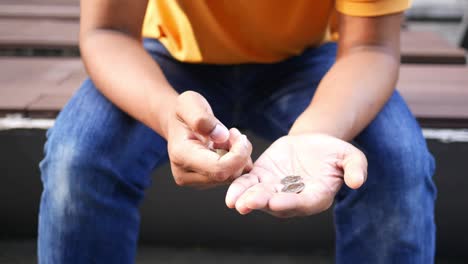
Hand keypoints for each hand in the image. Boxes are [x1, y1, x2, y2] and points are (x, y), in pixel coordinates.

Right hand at [167, 91, 252, 187]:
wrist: (176, 123)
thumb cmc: (182, 112)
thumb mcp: (190, 103)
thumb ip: (203, 118)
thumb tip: (221, 136)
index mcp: (181, 156)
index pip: (219, 169)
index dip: (238, 154)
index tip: (236, 133)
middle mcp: (186, 174)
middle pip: (228, 175)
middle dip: (240, 153)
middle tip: (233, 133)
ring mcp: (196, 181)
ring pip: (232, 177)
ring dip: (238, 156)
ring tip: (226, 138)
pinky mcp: (206, 182)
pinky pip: (232, 176)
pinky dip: (236, 161)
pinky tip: (226, 147)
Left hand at [225, 134, 366, 217]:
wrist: (313, 143)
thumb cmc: (334, 152)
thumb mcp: (350, 156)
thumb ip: (355, 168)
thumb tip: (358, 181)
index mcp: (316, 196)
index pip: (303, 203)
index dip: (290, 203)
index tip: (276, 202)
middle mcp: (293, 197)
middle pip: (276, 204)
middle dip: (261, 203)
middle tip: (245, 204)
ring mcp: (275, 188)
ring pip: (259, 195)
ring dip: (245, 198)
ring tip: (232, 201)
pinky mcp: (262, 176)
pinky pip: (249, 182)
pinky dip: (238, 186)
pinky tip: (228, 190)